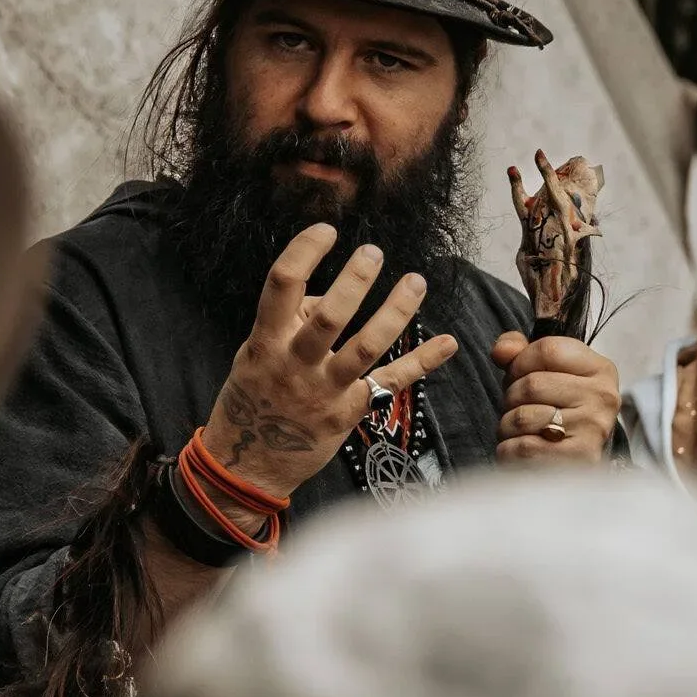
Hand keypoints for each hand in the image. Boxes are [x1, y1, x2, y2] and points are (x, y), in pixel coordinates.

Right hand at [198, 226, 457, 519]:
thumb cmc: (250, 400)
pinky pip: (391, 383)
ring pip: (367, 347)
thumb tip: (331, 293)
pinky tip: (448, 342)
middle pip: (330, 316)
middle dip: (355, 280)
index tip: (326, 230)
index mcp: (266, 341)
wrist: (247, 465)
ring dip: (396, 312)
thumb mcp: (253, 354)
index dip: (304, 251)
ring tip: (416, 282)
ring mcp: (324, 391)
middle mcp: (295, 364)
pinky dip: (423, 361)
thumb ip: (289, 321)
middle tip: (374, 252)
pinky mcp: (348, 413)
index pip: (281, 285)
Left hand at [490, 330, 619, 463]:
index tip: (519, 376)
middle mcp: (603, 397)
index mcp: (600, 369)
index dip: (520, 362)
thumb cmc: (557, 411)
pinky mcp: (578, 460)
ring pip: (523, 417)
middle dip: (511, 397)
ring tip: (521, 431)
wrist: (573, 464)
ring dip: (507, 426)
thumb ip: (519, 350)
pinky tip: (523, 451)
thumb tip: (502, 351)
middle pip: (532, 384)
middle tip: (519, 408)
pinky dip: (509, 451)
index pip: (548, 350)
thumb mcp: (545, 372)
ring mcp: (593, 429)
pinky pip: (522, 448)